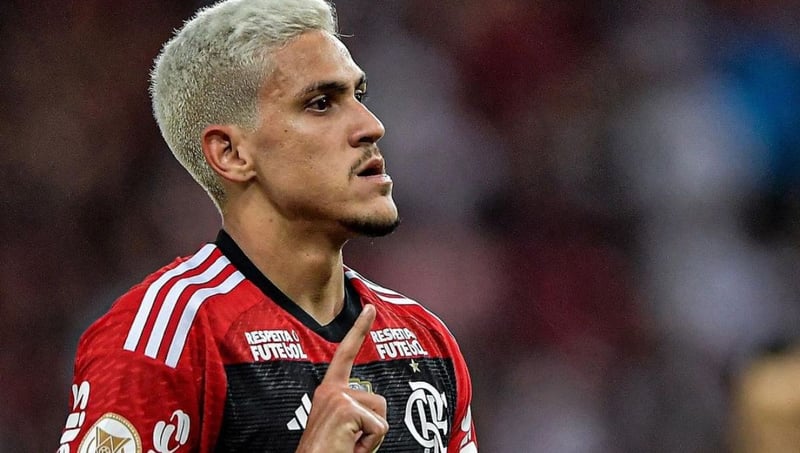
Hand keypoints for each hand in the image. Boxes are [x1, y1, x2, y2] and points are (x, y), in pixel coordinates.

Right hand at [296, 305, 387, 452]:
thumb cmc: (327, 452)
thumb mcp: (341, 426)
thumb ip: (353, 411)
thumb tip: (374, 414)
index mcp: (328, 391)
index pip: (346, 354)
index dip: (359, 329)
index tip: (369, 308)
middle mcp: (331, 390)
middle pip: (378, 400)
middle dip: (373, 427)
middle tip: (349, 443)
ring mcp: (338, 398)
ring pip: (381, 415)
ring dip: (371, 438)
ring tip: (348, 446)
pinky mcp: (346, 409)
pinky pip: (378, 428)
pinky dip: (369, 445)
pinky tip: (348, 449)